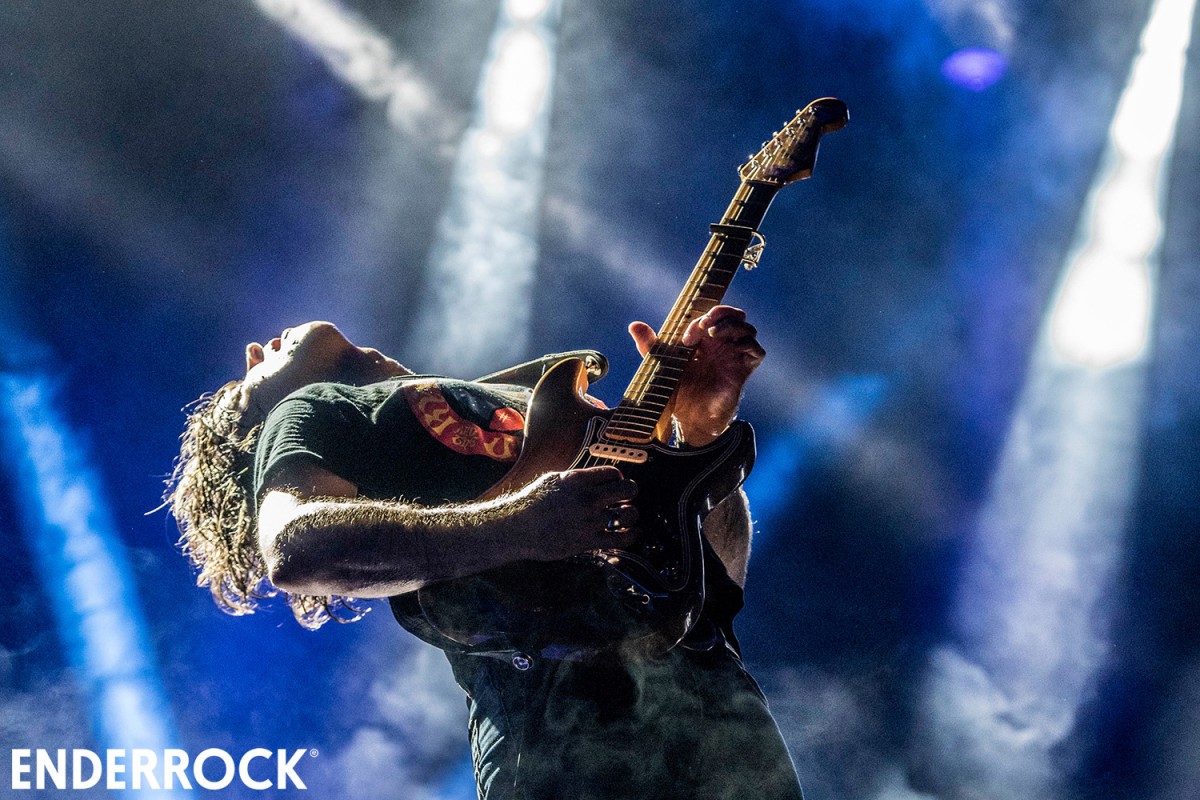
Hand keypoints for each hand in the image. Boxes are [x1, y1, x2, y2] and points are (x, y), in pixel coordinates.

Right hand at [519, 466, 638, 559]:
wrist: (517, 529)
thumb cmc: (531, 503)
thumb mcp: (553, 479)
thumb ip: (577, 478)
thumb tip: (597, 479)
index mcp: (577, 479)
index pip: (614, 473)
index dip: (617, 478)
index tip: (614, 484)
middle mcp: (586, 498)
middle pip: (628, 489)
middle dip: (630, 492)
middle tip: (625, 497)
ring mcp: (589, 521)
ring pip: (628, 514)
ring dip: (631, 514)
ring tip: (625, 515)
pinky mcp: (588, 542)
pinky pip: (621, 539)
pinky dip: (632, 535)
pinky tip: (632, 532)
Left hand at [628, 306, 764, 445]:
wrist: (689, 419)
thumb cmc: (677, 392)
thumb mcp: (661, 365)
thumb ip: (650, 345)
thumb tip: (634, 325)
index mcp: (703, 340)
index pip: (711, 316)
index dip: (701, 318)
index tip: (686, 337)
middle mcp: (721, 345)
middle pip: (733, 315)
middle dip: (722, 313)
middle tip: (704, 324)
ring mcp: (733, 356)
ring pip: (746, 329)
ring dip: (732, 326)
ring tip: (713, 334)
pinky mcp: (743, 370)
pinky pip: (757, 352)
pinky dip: (750, 344)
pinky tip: (733, 347)